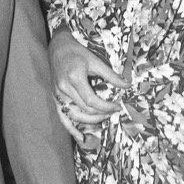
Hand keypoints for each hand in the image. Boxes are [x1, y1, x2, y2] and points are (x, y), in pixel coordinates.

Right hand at [49, 25, 127, 144]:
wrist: (58, 47)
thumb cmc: (77, 52)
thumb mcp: (95, 61)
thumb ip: (111, 75)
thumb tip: (127, 86)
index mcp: (75, 78)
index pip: (92, 101)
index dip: (106, 107)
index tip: (118, 106)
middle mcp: (64, 88)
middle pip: (85, 110)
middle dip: (101, 113)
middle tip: (114, 111)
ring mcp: (58, 95)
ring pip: (75, 116)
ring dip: (90, 121)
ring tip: (104, 118)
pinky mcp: (55, 98)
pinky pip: (62, 117)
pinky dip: (71, 128)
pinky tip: (80, 137)